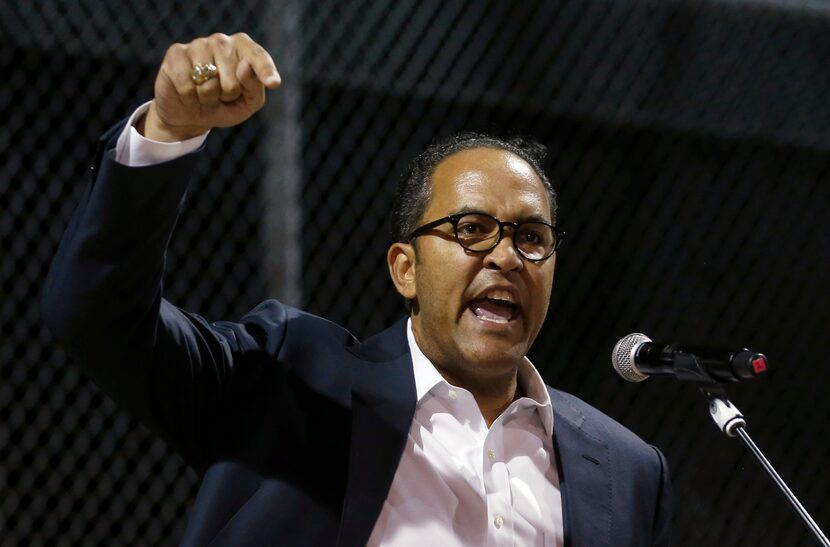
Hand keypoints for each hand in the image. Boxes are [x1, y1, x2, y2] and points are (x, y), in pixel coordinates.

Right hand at [140, 33, 280, 141]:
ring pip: (210, 84)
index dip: (266, 70)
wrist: (189, 114)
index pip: (258, 57)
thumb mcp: (247, 104)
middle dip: (227, 97)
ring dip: (208, 98)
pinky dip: (190, 98)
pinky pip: (188, 85)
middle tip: (221, 96)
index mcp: (244, 49)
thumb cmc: (225, 106)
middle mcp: (222, 41)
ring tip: (205, 94)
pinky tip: (188, 93)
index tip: (273, 83)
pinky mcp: (177, 54)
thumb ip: (254, 87)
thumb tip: (244, 66)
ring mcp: (198, 44)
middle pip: (233, 80)